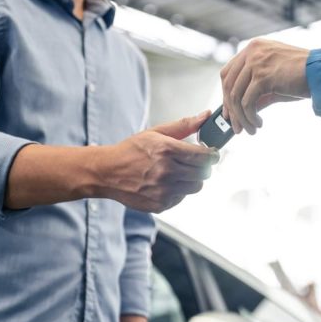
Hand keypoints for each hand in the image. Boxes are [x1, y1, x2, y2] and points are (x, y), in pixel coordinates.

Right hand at [98, 112, 218, 212]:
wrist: (107, 172)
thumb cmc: (131, 150)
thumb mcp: (156, 132)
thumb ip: (184, 125)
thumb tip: (205, 116)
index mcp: (167, 150)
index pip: (204, 156)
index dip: (212, 155)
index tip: (213, 154)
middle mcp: (166, 172)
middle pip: (203, 173)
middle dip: (203, 167)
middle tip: (196, 163)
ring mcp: (163, 190)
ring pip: (195, 187)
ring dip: (193, 179)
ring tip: (180, 172)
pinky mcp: (160, 204)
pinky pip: (181, 198)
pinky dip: (179, 190)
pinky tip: (166, 183)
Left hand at [221, 39, 309, 134]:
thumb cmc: (303, 77)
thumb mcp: (274, 82)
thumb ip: (256, 92)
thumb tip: (240, 111)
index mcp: (254, 47)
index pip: (229, 72)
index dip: (225, 93)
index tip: (228, 111)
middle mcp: (252, 51)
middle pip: (228, 84)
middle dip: (230, 109)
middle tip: (235, 127)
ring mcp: (256, 62)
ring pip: (236, 96)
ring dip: (241, 118)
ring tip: (250, 129)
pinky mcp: (262, 76)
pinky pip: (247, 102)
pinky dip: (250, 117)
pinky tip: (258, 123)